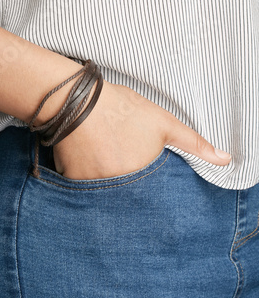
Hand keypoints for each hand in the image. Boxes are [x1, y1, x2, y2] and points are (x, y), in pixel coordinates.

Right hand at [53, 80, 230, 179]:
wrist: (78, 100)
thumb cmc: (122, 110)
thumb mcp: (164, 124)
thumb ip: (194, 144)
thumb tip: (225, 160)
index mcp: (142, 180)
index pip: (150, 197)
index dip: (146, 181)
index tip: (139, 166)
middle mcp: (117, 190)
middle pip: (127, 196)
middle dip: (127, 182)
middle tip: (119, 156)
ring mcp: (93, 187)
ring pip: (105, 192)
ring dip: (108, 180)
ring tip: (105, 155)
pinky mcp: (73, 181)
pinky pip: (84, 187)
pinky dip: (88, 176)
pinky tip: (89, 156)